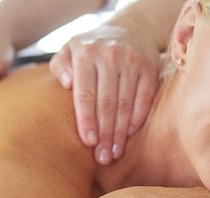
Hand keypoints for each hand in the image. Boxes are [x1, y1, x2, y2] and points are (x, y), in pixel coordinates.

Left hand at [49, 24, 160, 164]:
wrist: (130, 27)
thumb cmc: (91, 47)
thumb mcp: (69, 49)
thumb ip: (60, 65)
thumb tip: (66, 83)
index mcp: (86, 53)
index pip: (85, 94)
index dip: (87, 120)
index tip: (88, 142)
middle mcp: (110, 56)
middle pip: (106, 104)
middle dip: (105, 134)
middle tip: (102, 158)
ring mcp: (132, 62)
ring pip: (126, 104)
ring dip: (120, 133)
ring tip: (114, 153)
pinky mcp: (149, 68)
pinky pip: (144, 99)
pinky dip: (137, 119)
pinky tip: (129, 135)